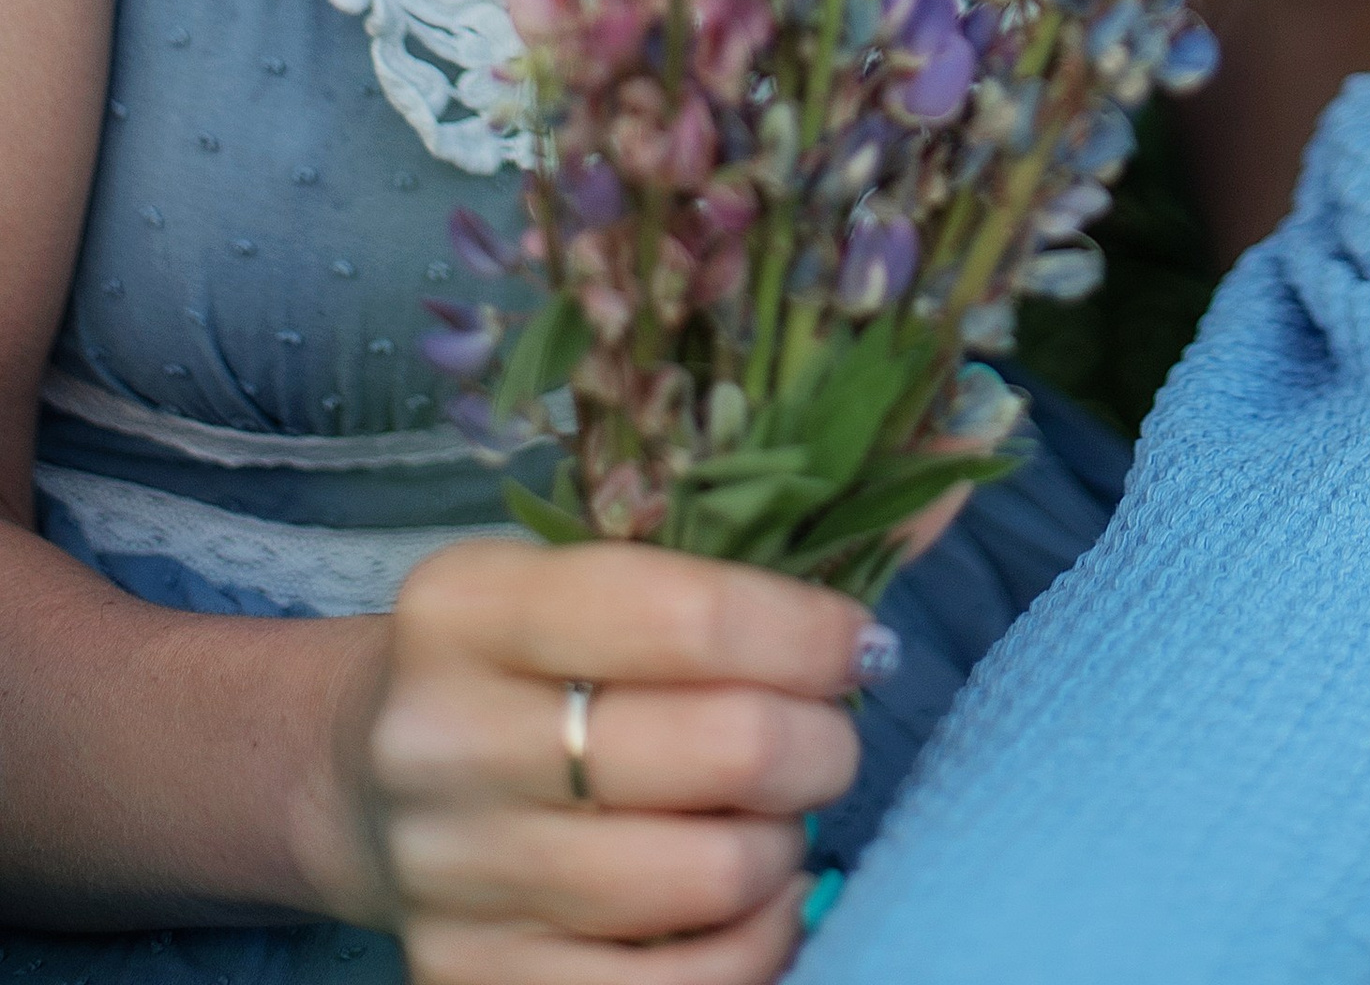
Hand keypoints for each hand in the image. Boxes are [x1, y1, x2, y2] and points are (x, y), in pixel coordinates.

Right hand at [335, 536, 866, 981]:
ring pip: (710, 878)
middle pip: (721, 750)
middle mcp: (442, 739)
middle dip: (820, 742)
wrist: (366, 780)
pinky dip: (755, 947)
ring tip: (777, 813)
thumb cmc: (531, 655)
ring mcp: (452, 876)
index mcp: (469, 605)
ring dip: (786, 846)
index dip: (812, 632)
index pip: (690, 615)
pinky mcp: (471, 983)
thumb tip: (940, 496)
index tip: (861, 643)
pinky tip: (752, 900)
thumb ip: (758, 536)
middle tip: (828, 734)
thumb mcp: (601, 568)